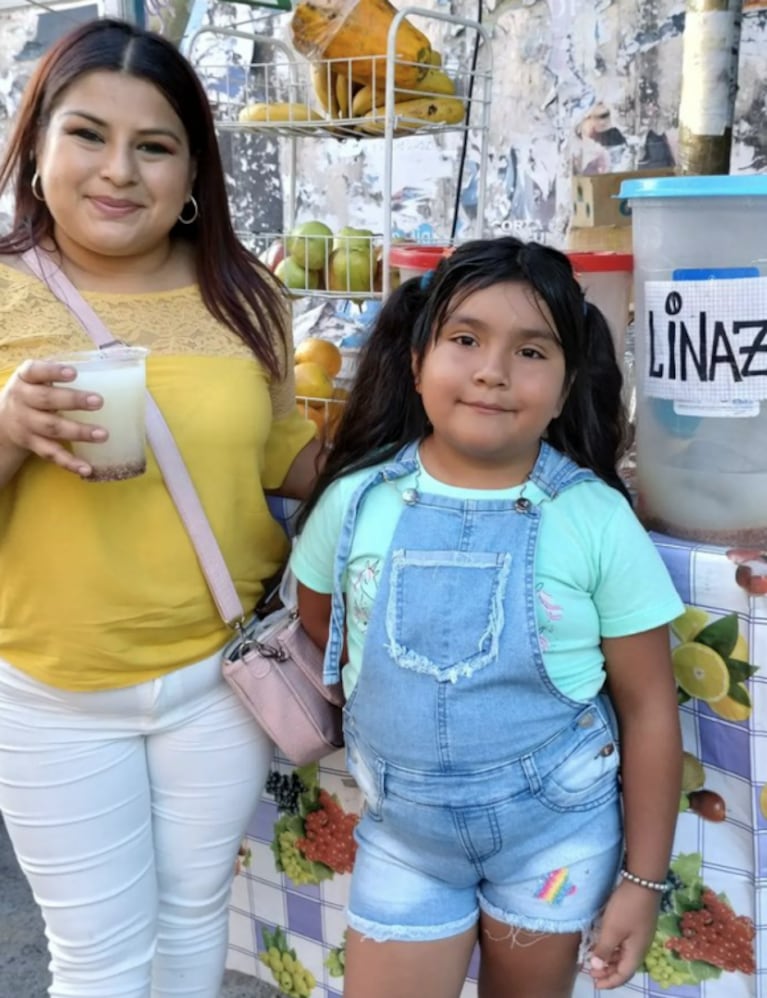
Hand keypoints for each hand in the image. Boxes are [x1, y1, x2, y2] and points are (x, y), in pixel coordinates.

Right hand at [0, 359, 105, 476]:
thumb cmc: (33, 393)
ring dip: (78, 432)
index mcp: (25, 379)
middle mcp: (22, 400)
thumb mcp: (37, 379)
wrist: (3, 421)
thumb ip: (60, 374)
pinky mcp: (32, 444)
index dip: (53, 371)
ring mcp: (26, 424)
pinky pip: (52, 454)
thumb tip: (108, 366)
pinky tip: (87, 468)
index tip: (74, 373)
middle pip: (46, 400)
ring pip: (52, 428)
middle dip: (73, 401)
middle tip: (99, 401)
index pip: (35, 371)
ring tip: (103, 434)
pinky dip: (70, 463)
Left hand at [587, 879, 660, 989]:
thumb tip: (596, 968)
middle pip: (624, 966)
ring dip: (610, 959)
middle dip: (608, 971)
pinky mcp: (636, 924)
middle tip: (592, 972)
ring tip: (595, 959)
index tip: (595, 984)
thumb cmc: (627, 908)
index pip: (623, 975)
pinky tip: (603, 943)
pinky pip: (623, 943)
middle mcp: (640, 947)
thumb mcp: (612, 929)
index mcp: (636, 952)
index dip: (610, 981)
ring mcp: (639, 935)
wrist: (642, 882)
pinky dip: (613, 947)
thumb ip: (604, 949)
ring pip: (623, 954)